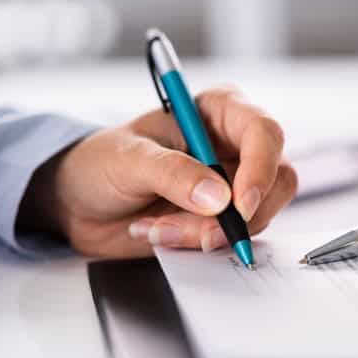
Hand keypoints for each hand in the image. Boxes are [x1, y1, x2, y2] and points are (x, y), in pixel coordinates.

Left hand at [20, 86, 296, 256]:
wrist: (79, 204)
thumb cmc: (100, 163)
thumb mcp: (127, 159)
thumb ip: (172, 173)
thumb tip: (218, 197)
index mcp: (218, 112)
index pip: (264, 133)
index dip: (260, 169)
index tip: (238, 205)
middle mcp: (235, 147)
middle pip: (277, 179)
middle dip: (240, 214)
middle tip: (201, 233)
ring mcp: (234, 186)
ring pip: (259, 216)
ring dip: (210, 233)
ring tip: (159, 229)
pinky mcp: (225, 219)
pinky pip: (237, 238)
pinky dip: (200, 244)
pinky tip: (162, 234)